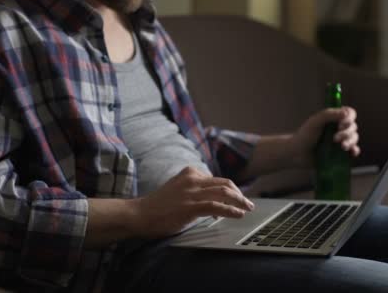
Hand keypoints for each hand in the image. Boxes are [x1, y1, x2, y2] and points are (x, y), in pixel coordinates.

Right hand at [130, 167, 254, 237]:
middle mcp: (192, 179)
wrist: (139, 214)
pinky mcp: (190, 206)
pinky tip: (238, 214)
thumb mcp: (178, 191)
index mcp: (190, 173)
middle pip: (225, 183)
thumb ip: (194, 191)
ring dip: (240, 201)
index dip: (230, 190)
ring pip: (224, 192)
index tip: (237, 200)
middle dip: (240, 194)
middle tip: (248, 203)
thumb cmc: (157, 207)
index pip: (217, 179)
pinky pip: (216, 206)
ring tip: (248, 209)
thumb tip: (214, 202)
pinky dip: (230, 210)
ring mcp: (191, 192)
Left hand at [288, 106, 360, 167]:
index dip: (350, 118)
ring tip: (341, 147)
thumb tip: (346, 113)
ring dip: (350, 141)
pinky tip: (352, 152)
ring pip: (354, 138)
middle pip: (353, 127)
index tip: (342, 124)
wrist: (297, 154)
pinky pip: (354, 151)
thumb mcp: (315, 121)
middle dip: (346, 132)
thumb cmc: (304, 135)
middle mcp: (339, 128)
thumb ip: (329, 114)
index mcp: (334, 118)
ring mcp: (341, 141)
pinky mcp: (341, 153)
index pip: (350, 113)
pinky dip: (355, 151)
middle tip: (335, 138)